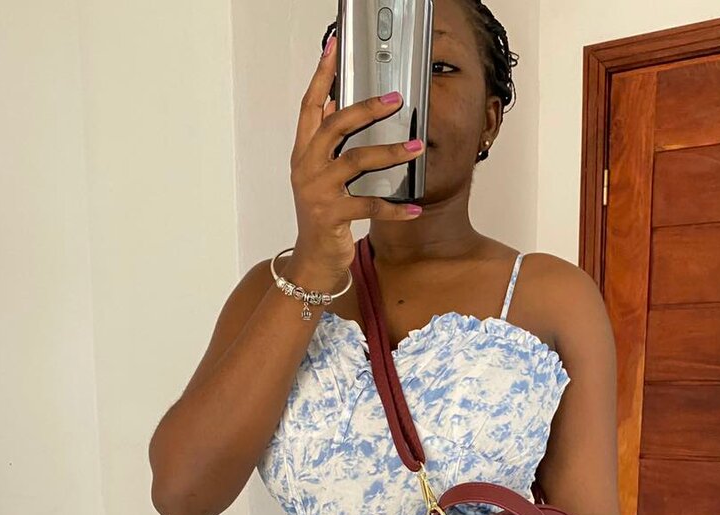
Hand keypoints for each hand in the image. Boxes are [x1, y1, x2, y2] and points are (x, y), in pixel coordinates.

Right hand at [289, 33, 425, 277]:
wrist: (313, 260)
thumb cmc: (321, 216)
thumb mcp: (319, 175)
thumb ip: (327, 143)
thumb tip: (338, 105)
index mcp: (303, 153)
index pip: (310, 106)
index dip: (321, 76)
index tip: (334, 49)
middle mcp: (307, 167)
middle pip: (335, 126)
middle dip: (366, 109)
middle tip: (395, 100)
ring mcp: (317, 191)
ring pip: (356, 161)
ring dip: (390, 153)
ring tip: (415, 148)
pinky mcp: (332, 215)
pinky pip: (370, 206)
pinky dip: (395, 208)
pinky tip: (414, 208)